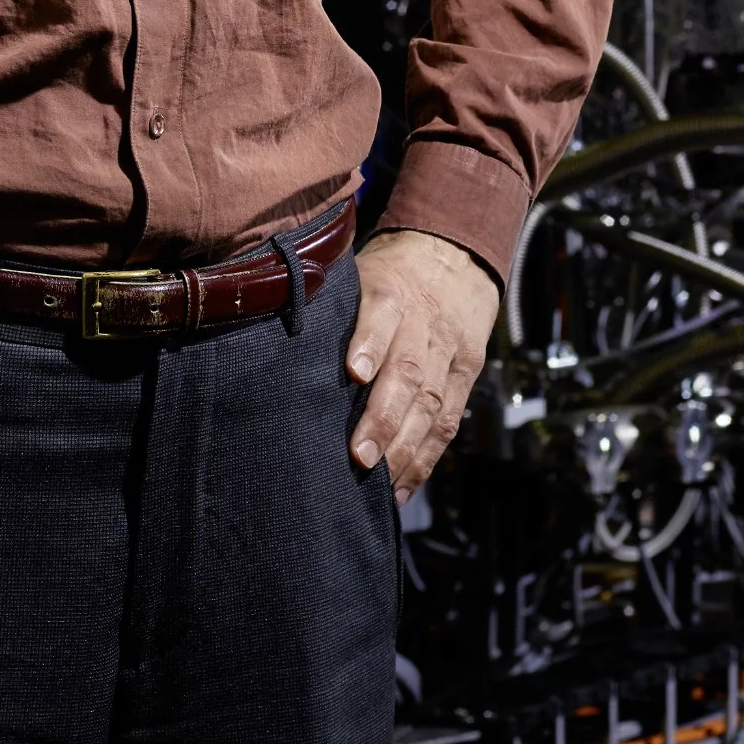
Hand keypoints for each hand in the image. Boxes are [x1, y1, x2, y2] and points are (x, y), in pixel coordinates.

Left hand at [346, 228, 499, 498]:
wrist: (456, 257)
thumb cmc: (391, 273)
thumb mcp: (360, 271)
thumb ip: (331, 305)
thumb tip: (276, 346)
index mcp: (392, 291)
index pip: (382, 314)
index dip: (370, 343)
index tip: (354, 373)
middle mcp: (425, 322)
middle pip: (410, 370)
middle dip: (385, 417)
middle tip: (359, 455)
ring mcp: (450, 351)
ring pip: (433, 403)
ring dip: (406, 447)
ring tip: (379, 480)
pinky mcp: (467, 375)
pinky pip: (449, 421)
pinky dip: (426, 458)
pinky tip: (402, 486)